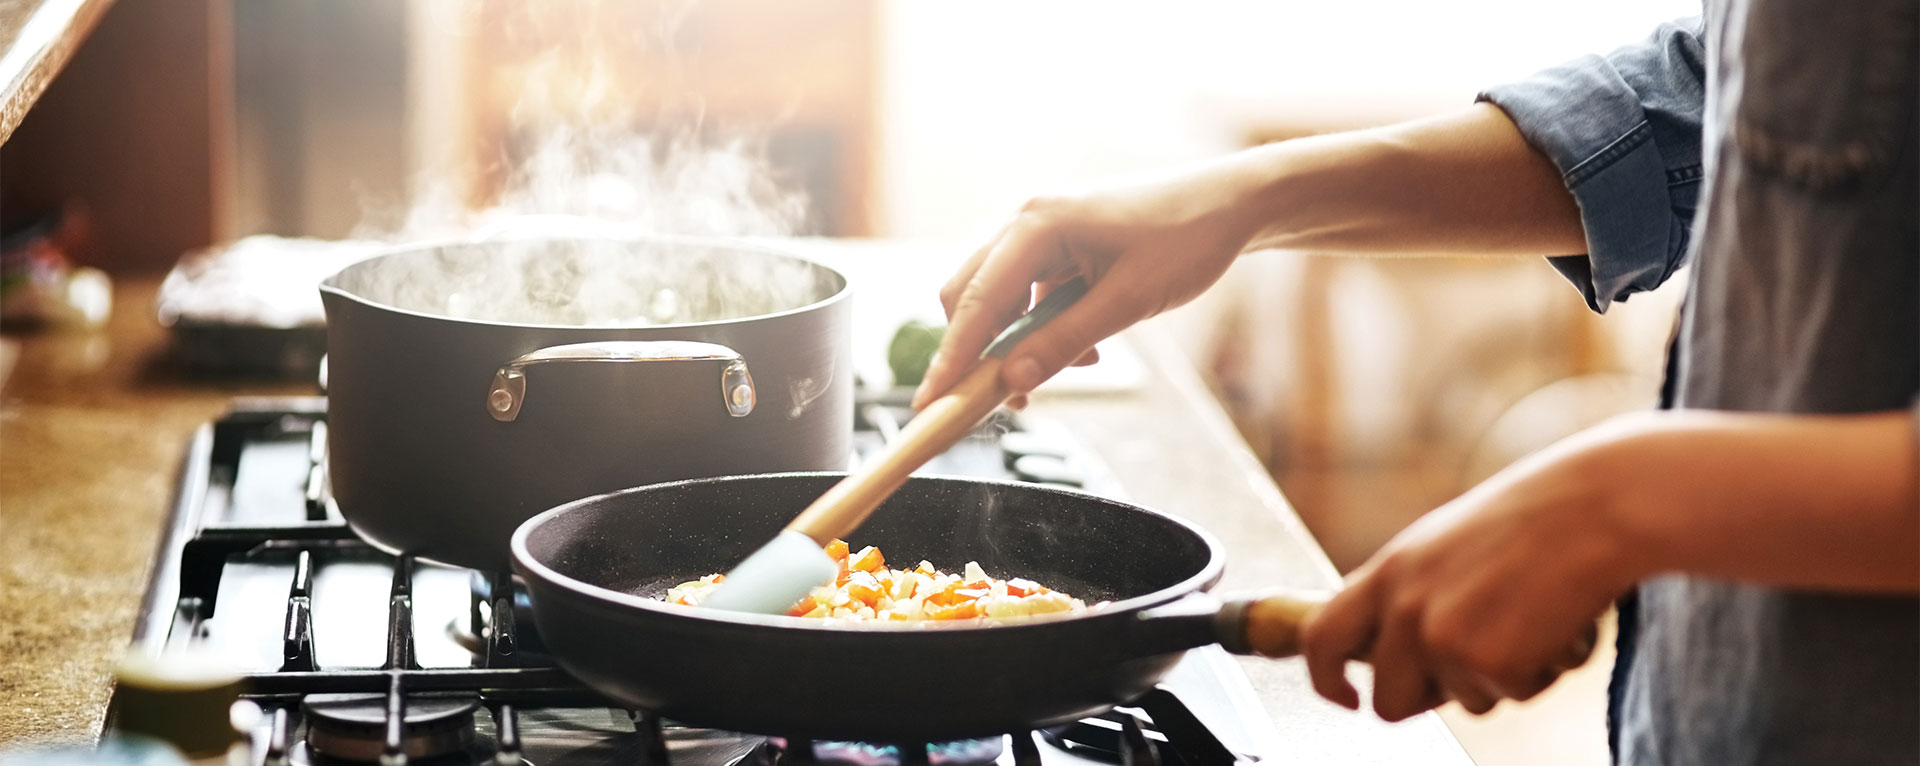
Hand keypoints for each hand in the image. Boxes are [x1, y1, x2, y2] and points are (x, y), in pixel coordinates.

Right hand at [910, 160, 1266, 408]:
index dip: (951, 357)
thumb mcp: (1128, 302)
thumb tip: (1013, 381)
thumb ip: (1065, 341)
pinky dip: (1043, 326)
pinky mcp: (1059, 243)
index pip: (976, 301)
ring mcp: (1041, 229)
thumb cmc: (1188, 240)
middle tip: (1005, 400)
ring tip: (1072, 368)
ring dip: (1020, 342)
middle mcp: (1027, 220)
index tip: (931, 402)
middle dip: (982, 352)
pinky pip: (1029, 292)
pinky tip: (1086, 345)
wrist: (1232, 204)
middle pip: (971, 296)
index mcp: (1038, 224)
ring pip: (999, 298)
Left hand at [1302, 421, 1648, 719]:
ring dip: (1498, 678)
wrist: (1595, 508)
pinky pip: (1512, 697)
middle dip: (1427, 700)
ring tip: (1528, 618)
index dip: (1325, 679)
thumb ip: (1408, 593)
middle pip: (1387, 701)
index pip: (1321, 639)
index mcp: (1387, 572)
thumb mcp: (1442, 546)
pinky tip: (1555, 625)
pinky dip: (1540, 673)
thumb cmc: (1531, 521)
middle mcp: (1404, 608)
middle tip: (1476, 664)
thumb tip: (1387, 651)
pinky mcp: (1491, 663)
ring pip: (1462, 704)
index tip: (1346, 697)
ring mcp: (1444, 639)